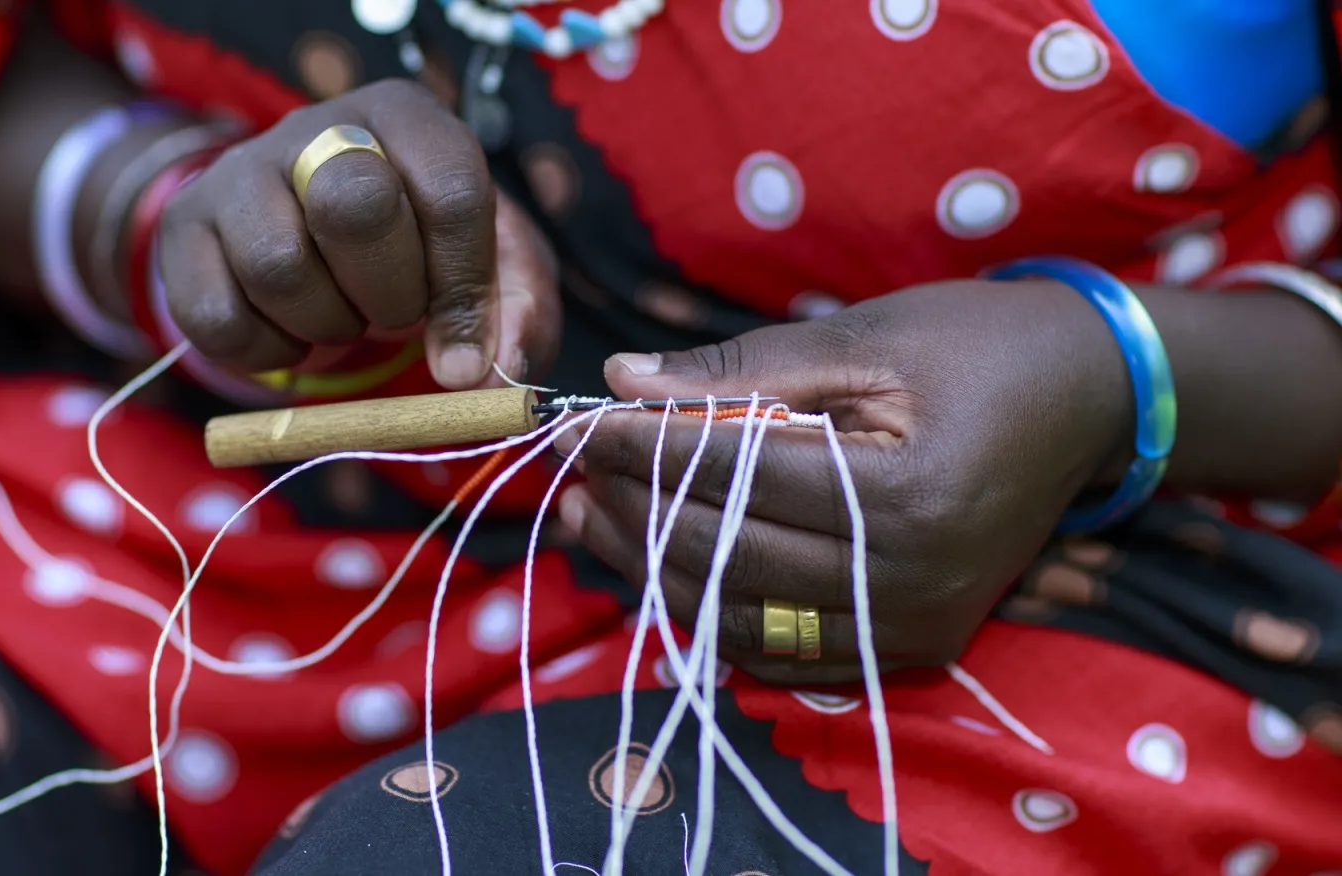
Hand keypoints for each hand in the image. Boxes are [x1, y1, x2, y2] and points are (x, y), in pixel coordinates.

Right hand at [157, 79, 559, 388]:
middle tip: (395, 317)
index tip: (467, 353)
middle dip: (389, 295)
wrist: (309, 234)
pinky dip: (265, 353)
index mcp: (407, 118)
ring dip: (327, 326)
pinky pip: (216, 315)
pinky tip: (291, 334)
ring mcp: (240, 171)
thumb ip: (519, 314)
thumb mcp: (492, 270)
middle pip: (355, 206)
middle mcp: (318, 126)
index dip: (464, 287)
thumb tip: (494, 373)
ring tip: (344, 318)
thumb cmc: (420, 251)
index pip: (449, 189)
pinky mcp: (186, 227)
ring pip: (278, 266)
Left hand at [556, 279, 1134, 683]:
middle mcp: (910, 581)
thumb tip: (623, 381)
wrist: (1087, 402)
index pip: (735, 478)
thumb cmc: (977, 348)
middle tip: (573, 470)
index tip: (579, 420)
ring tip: (593, 515)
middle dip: (635, 510)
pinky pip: (781, 650)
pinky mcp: (910, 647)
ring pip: (740, 614)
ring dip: (655, 567)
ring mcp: (912, 626)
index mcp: (907, 495)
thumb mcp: (863, 339)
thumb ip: (741, 372)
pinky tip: (662, 565)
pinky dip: (712, 610)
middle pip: (727, 555)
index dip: (644, 448)